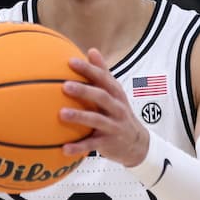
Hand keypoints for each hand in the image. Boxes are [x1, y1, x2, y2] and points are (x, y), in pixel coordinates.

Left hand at [59, 48, 149, 166]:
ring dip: (79, 117)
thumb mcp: (115, 93)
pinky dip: (78, 147)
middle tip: (65, 86)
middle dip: (84, 91)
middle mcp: (116, 108)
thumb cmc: (119, 113)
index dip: (88, 69)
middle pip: (102, 97)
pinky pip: (92, 145)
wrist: (137, 143)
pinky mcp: (108, 143)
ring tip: (61, 114)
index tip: (71, 62)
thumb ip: (103, 73)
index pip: (103, 78)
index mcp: (116, 94)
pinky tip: (64, 148)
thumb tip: (92, 50)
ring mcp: (113, 126)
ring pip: (96, 120)